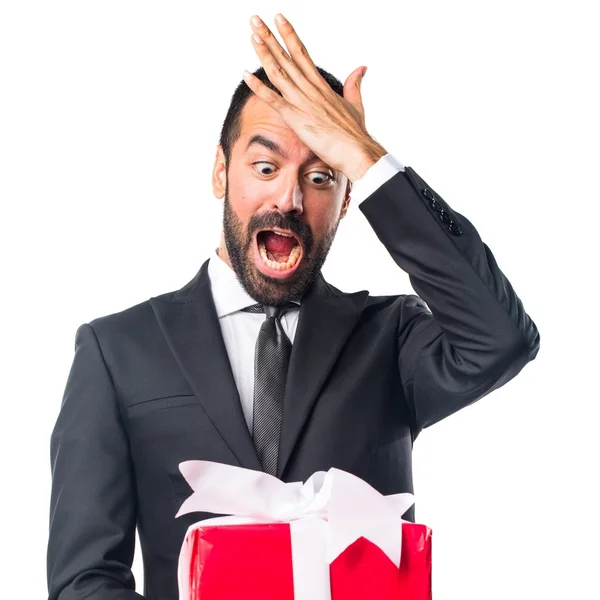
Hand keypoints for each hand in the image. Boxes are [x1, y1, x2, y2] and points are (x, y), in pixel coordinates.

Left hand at [244, 14, 386, 182]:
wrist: (357, 151)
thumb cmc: (355, 133)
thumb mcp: (355, 104)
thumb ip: (354, 84)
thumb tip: (361, 68)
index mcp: (321, 85)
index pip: (302, 54)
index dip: (289, 35)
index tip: (279, 19)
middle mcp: (310, 89)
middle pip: (287, 57)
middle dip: (270, 37)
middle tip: (255, 19)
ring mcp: (303, 102)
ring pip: (279, 73)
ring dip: (264, 53)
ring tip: (252, 35)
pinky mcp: (296, 118)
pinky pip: (273, 100)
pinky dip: (259, 87)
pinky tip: (246, 74)